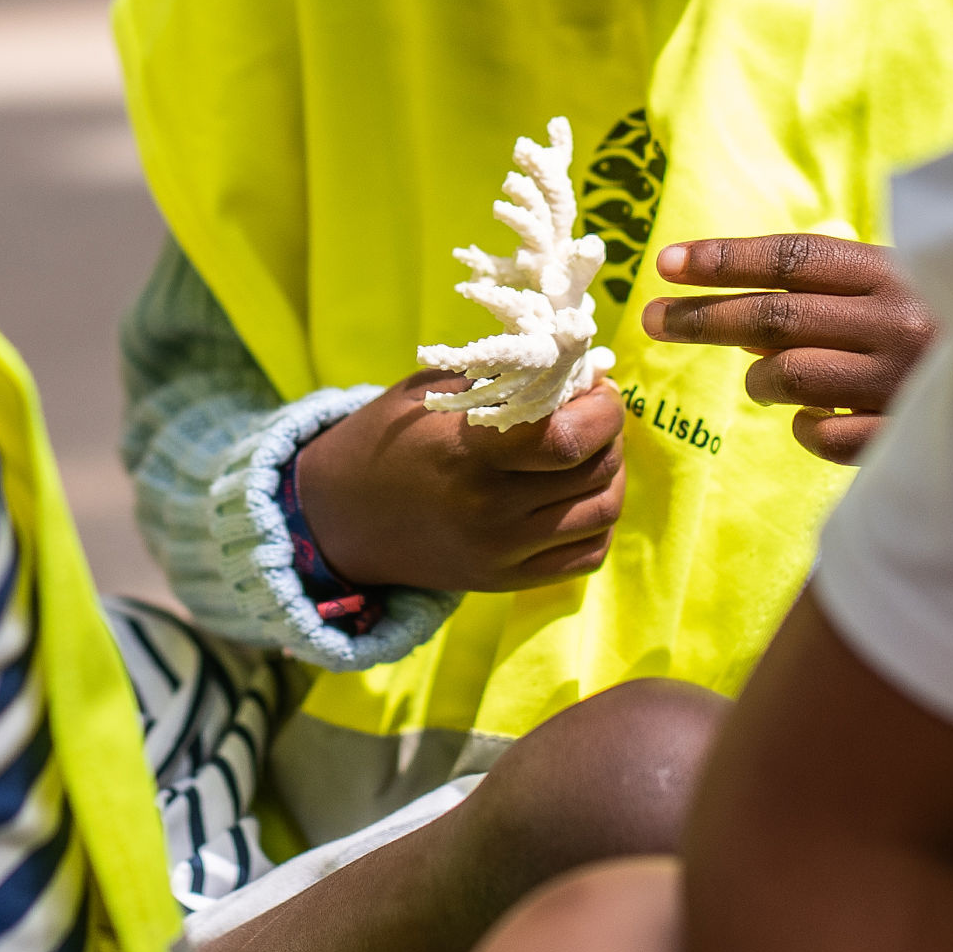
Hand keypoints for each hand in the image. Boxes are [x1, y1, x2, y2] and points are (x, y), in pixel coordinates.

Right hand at [293, 369, 627, 593]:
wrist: (341, 515)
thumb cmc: (390, 437)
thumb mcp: (436, 393)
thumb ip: (506, 382)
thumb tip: (581, 372)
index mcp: (468, 453)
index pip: (571, 438)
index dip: (604, 409)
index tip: (598, 386)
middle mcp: (490, 510)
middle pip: (594, 472)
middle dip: (610, 433)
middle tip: (596, 411)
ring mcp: (501, 552)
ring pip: (601, 514)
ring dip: (611, 474)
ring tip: (590, 450)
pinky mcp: (506, 579)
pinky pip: (586, 555)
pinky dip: (598, 521)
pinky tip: (578, 494)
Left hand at [642, 234, 935, 464]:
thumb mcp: (921, 284)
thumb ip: (852, 284)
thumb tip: (761, 292)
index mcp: (900, 273)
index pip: (791, 260)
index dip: (723, 260)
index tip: (667, 264)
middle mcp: (898, 323)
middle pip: (773, 316)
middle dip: (702, 317)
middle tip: (652, 320)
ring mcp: (901, 385)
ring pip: (789, 378)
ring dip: (760, 379)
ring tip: (758, 380)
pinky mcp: (906, 440)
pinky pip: (821, 437)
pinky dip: (804, 428)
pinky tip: (811, 421)